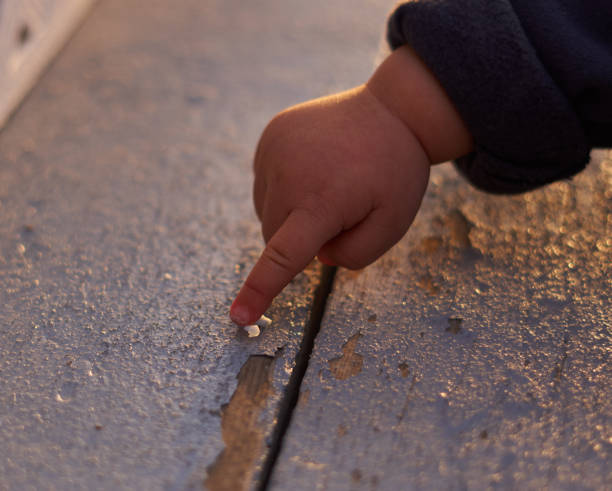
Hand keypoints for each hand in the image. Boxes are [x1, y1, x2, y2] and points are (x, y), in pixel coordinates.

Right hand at [230, 84, 430, 324]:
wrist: (393, 110)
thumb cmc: (396, 171)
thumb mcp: (392, 225)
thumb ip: (354, 254)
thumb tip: (317, 254)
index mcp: (322, 201)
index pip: (283, 257)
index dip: (259, 290)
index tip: (238, 317)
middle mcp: (289, 174)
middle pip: (275, 235)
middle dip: (299, 237)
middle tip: (339, 209)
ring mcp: (275, 149)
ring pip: (267, 209)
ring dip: (290, 211)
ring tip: (328, 183)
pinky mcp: (271, 135)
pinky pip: (266, 180)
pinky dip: (284, 186)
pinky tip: (314, 167)